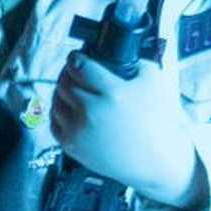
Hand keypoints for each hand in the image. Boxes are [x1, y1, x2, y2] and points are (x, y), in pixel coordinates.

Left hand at [50, 53, 199, 208]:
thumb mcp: (154, 82)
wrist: (154, 161)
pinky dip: (59, 112)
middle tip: (75, 70)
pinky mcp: (73, 147)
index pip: (79, 66)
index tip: (77, 56)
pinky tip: (68, 107)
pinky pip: (54, 122)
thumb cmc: (156, 122)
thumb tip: (120, 48)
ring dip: (61, 91)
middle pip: (65, 82)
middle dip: (68, 72)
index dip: (75, 57)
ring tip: (71, 87)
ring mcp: (80, 131)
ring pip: (56, 101)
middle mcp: (92, 112)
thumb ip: (136, 60)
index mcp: (113, 94)